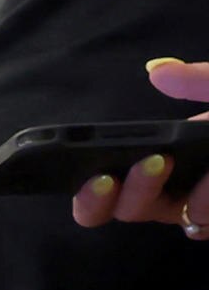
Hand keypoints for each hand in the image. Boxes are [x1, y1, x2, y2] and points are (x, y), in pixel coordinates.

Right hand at [66, 58, 208, 231]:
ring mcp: (207, 207)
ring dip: (195, 199)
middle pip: (132, 211)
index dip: (93, 193)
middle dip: (135, 191)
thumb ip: (198, 80)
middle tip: (155, 162)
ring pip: (184, 220)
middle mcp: (180, 188)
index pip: (110, 188)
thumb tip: (155, 70)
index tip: (98, 175)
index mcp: (166, 158)